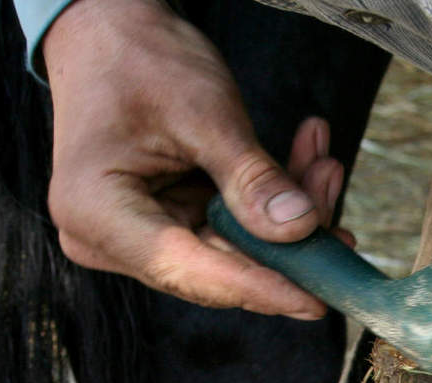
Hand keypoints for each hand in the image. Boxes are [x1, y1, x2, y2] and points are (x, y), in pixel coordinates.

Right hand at [41, 0, 347, 316]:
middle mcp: (109, 239)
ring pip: (233, 252)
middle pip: (216, 268)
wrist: (108, 32)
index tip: (317, 301)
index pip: (188, 271)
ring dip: (286, 215)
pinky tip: (307, 163)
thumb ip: (252, 178)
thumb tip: (301, 229)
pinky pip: (231, 230)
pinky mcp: (167, 225)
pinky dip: (269, 202)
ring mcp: (139, 236)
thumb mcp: (203, 113)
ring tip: (323, 165)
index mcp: (97, 214)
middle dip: (285, 243)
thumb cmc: (140, 59)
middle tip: (334, 203)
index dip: (258, 288)